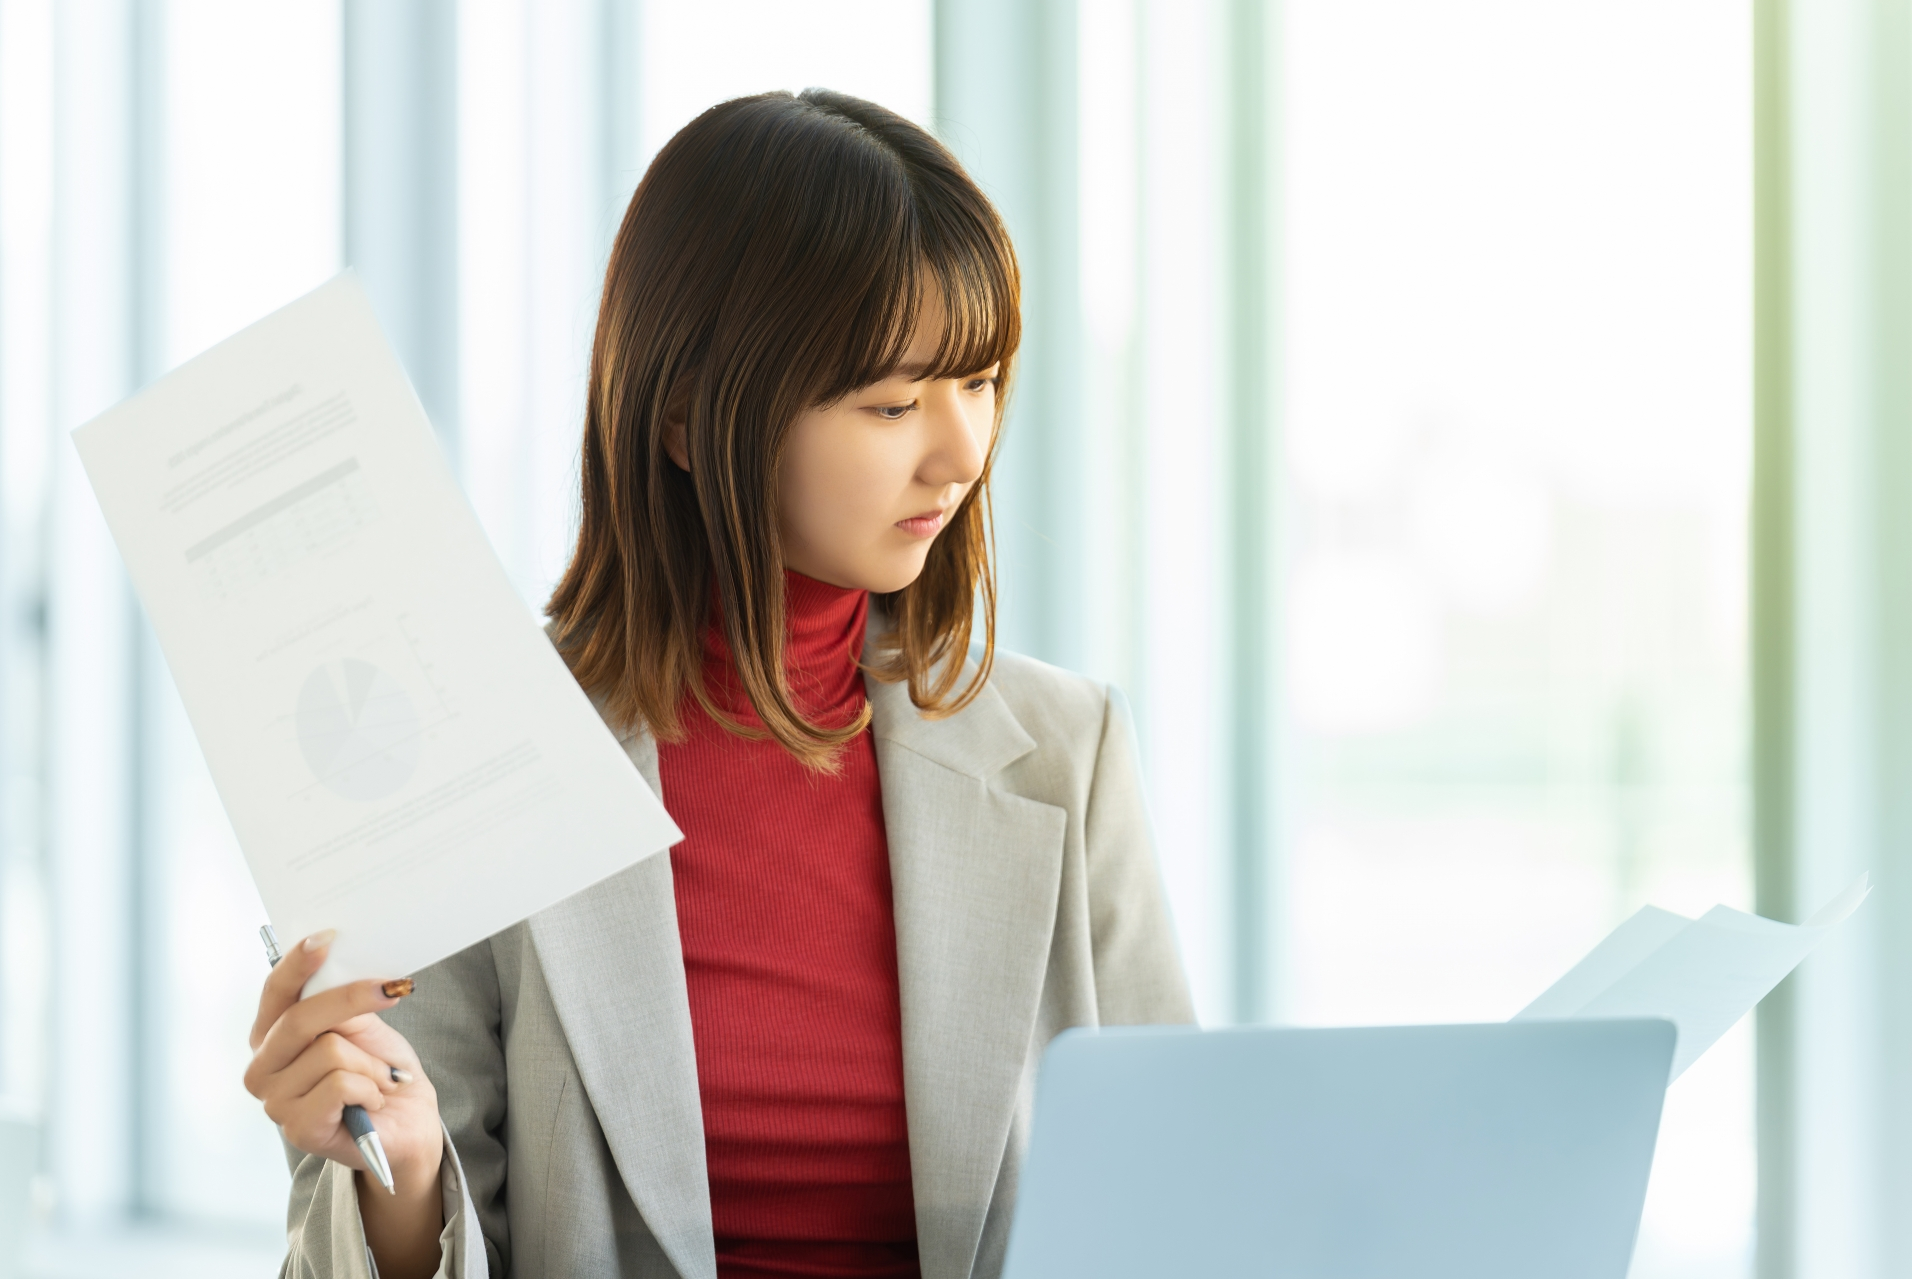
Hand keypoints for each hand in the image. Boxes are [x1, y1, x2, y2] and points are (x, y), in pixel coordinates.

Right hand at [246, 931, 445, 1277]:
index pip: (275, 992)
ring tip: (379, 1079)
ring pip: (330, 1051)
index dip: (297, 963)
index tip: (327, 937)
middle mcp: (262, 1068)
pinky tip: (372, 1101)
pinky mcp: (298, 1129)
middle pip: (301, 1017)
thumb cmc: (380, 1072)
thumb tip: (336, 962)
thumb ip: (338, 1002)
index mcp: (271, 1036)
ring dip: (371, 1063)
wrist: (406, 1124)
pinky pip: (342, 1084)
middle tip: (394, 990)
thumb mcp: (361, 1026)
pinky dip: (371, 1088)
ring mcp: (275, 1102)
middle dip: (354, 998)